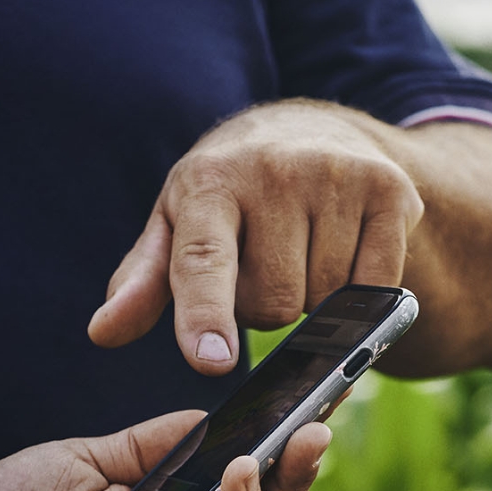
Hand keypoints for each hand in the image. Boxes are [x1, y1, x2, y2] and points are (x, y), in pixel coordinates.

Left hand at [88, 99, 423, 374]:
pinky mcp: (388, 189)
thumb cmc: (232, 192)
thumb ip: (145, 282)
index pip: (203, 259)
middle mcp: (273, 171)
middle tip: (265, 263)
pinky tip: (344, 249)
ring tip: (304, 250)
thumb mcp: (177, 223)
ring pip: (326, 298)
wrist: (311, 129)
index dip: (205, 314)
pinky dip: (360, 288)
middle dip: (266, 308)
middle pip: (273, 302)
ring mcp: (336, 175)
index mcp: (208, 182)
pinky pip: (376, 284)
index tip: (211, 361)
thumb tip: (103, 333)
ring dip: (314, 296)